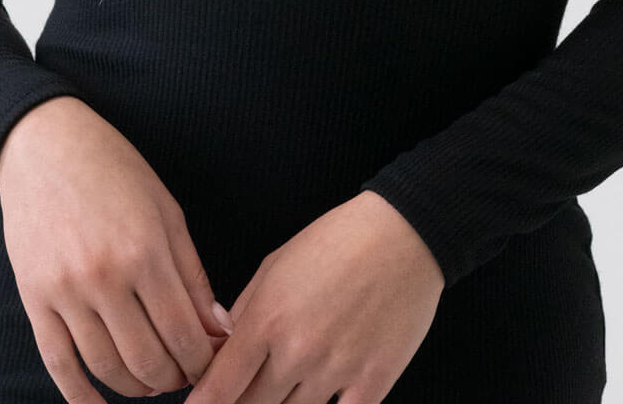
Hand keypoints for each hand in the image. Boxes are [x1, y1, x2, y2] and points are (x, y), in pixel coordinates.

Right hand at [0, 97, 231, 399]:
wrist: (44, 144)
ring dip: (137, 388)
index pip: (185, 333)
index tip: (212, 364)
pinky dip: (82, 397)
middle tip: (185, 374)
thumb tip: (218, 332)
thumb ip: (192, 274)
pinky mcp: (35, 299)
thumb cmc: (113, 170)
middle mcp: (105, 276)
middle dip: (175, 378)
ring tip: (152, 381)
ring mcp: (65, 291)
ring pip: (108, 370)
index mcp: (146, 250)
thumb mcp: (166, 211)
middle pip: (149, 361)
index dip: (204, 361)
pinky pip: (59, 365)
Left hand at [186, 190, 444, 403]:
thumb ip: (246, 311)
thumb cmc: (336, 242)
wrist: (402, 235)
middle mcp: (296, 351)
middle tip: (244, 398)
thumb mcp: (277, 265)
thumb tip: (224, 351)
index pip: (220, 388)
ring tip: (280, 397)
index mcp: (267, 319)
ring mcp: (335, 371)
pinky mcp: (373, 383)